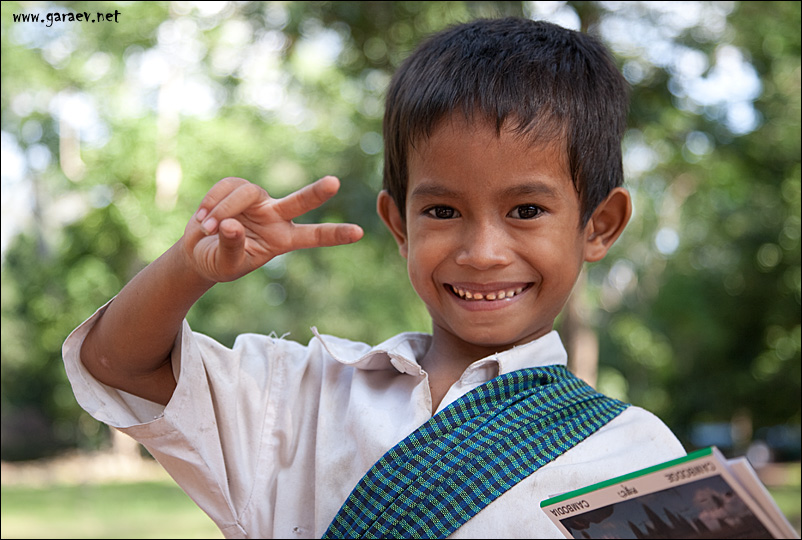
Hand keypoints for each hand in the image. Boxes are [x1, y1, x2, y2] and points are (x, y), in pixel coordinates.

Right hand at [182, 176, 362, 282]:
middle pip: (300, 202)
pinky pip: (227, 187)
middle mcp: (276, 217)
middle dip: (316, 193)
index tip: (359, 233)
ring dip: (222, 210)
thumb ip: (231, 247)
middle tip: (335, 183)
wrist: (197, 251)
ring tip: (208, 229)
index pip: (313, 236)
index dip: (335, 234)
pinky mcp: (238, 188)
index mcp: (282, 240)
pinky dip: (211, 202)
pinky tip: (202, 218)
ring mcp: (259, 200)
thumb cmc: (219, 262)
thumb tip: (230, 225)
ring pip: (247, 193)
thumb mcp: (226, 264)